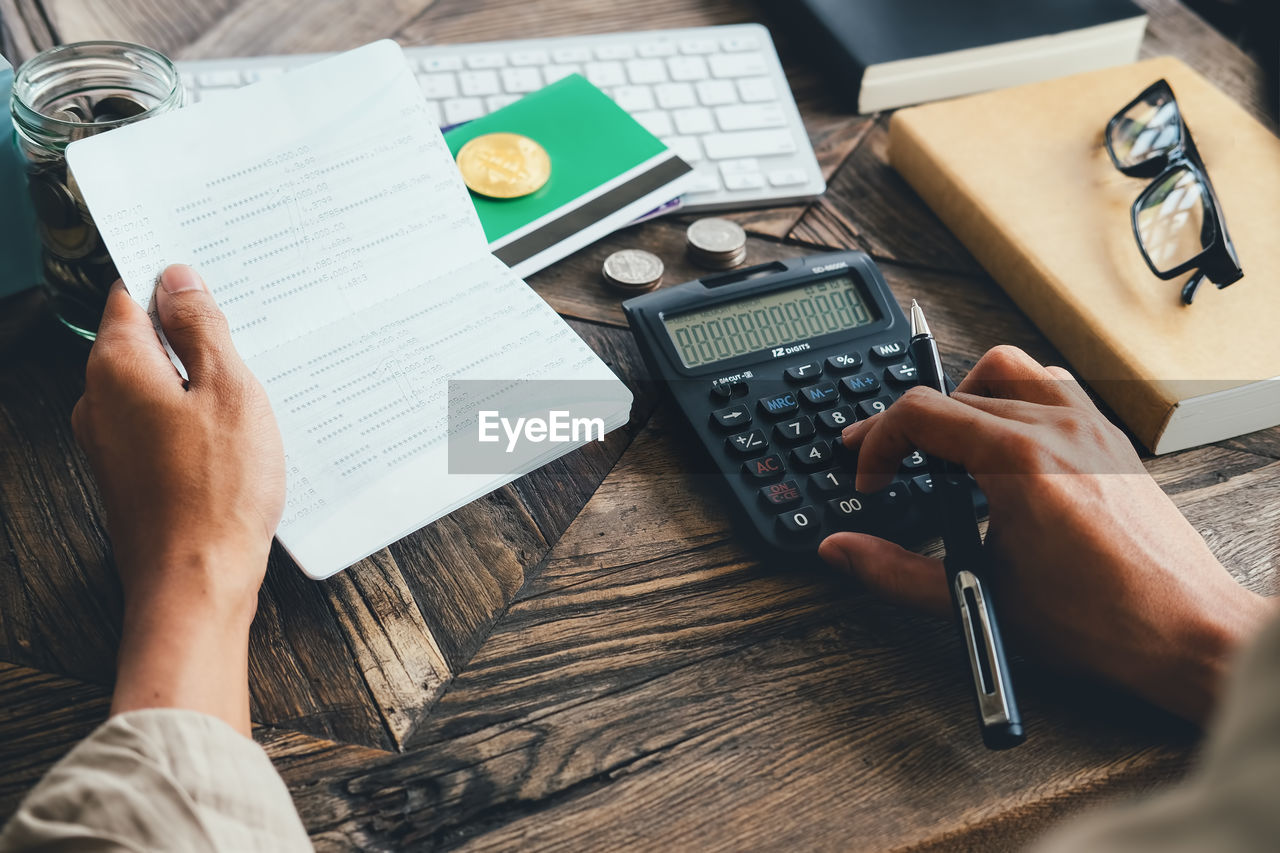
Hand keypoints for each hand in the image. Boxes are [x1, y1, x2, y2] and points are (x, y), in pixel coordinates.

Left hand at [72, 265, 283, 733]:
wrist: (196, 582)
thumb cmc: (217, 493)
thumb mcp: (229, 392)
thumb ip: (201, 330)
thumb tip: (178, 280)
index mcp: (117, 367)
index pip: (132, 296)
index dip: (176, 284)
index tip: (216, 282)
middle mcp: (99, 401)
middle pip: (144, 342)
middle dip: (193, 337)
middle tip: (250, 342)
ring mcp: (110, 442)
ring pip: (156, 387)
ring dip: (198, 383)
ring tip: (252, 396)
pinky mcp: (130, 474)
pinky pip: (161, 426)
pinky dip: (194, 421)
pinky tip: (234, 439)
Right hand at [818, 345, 1272, 724]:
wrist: (1184, 631)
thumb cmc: (1100, 621)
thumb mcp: (980, 599)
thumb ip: (896, 572)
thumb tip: (842, 550)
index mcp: (1018, 462)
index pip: (920, 414)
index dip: (877, 444)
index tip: (872, 481)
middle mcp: (1056, 430)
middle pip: (955, 389)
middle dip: (909, 425)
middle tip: (891, 463)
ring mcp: (1090, 428)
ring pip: (1011, 369)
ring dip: (967, 397)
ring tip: (949, 444)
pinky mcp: (1112, 440)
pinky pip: (1056, 387)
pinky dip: (1019, 400)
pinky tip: (1009, 446)